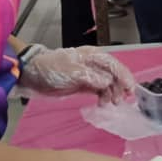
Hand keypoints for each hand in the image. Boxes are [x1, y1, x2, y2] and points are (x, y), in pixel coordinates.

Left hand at [19, 46, 135, 104]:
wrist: (31, 75)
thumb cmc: (51, 69)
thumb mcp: (71, 72)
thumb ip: (91, 77)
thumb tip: (108, 83)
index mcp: (92, 56)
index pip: (114, 65)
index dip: (124, 76)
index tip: (130, 88)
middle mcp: (94, 65)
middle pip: (114, 75)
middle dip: (120, 86)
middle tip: (120, 100)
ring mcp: (89, 75)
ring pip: (108, 84)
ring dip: (112, 93)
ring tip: (110, 104)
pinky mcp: (83, 85)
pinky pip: (99, 90)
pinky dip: (103, 97)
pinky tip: (102, 104)